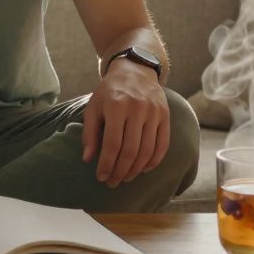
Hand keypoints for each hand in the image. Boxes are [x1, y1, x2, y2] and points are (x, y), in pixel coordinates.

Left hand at [81, 58, 169, 186]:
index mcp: (116, 106)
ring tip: (125, 177)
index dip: (106, 164)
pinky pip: (163, 145)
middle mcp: (137, 109)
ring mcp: (154, 112)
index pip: (112, 144)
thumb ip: (89, 132)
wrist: (135, 71)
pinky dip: (153, 161)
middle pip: (131, 150)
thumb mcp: (93, 106)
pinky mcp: (166, 116)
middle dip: (120, 171)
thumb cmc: (109, 91)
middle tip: (113, 182)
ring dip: (136, 169)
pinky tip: (143, 169)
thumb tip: (88, 159)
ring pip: (147, 150)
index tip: (101, 177)